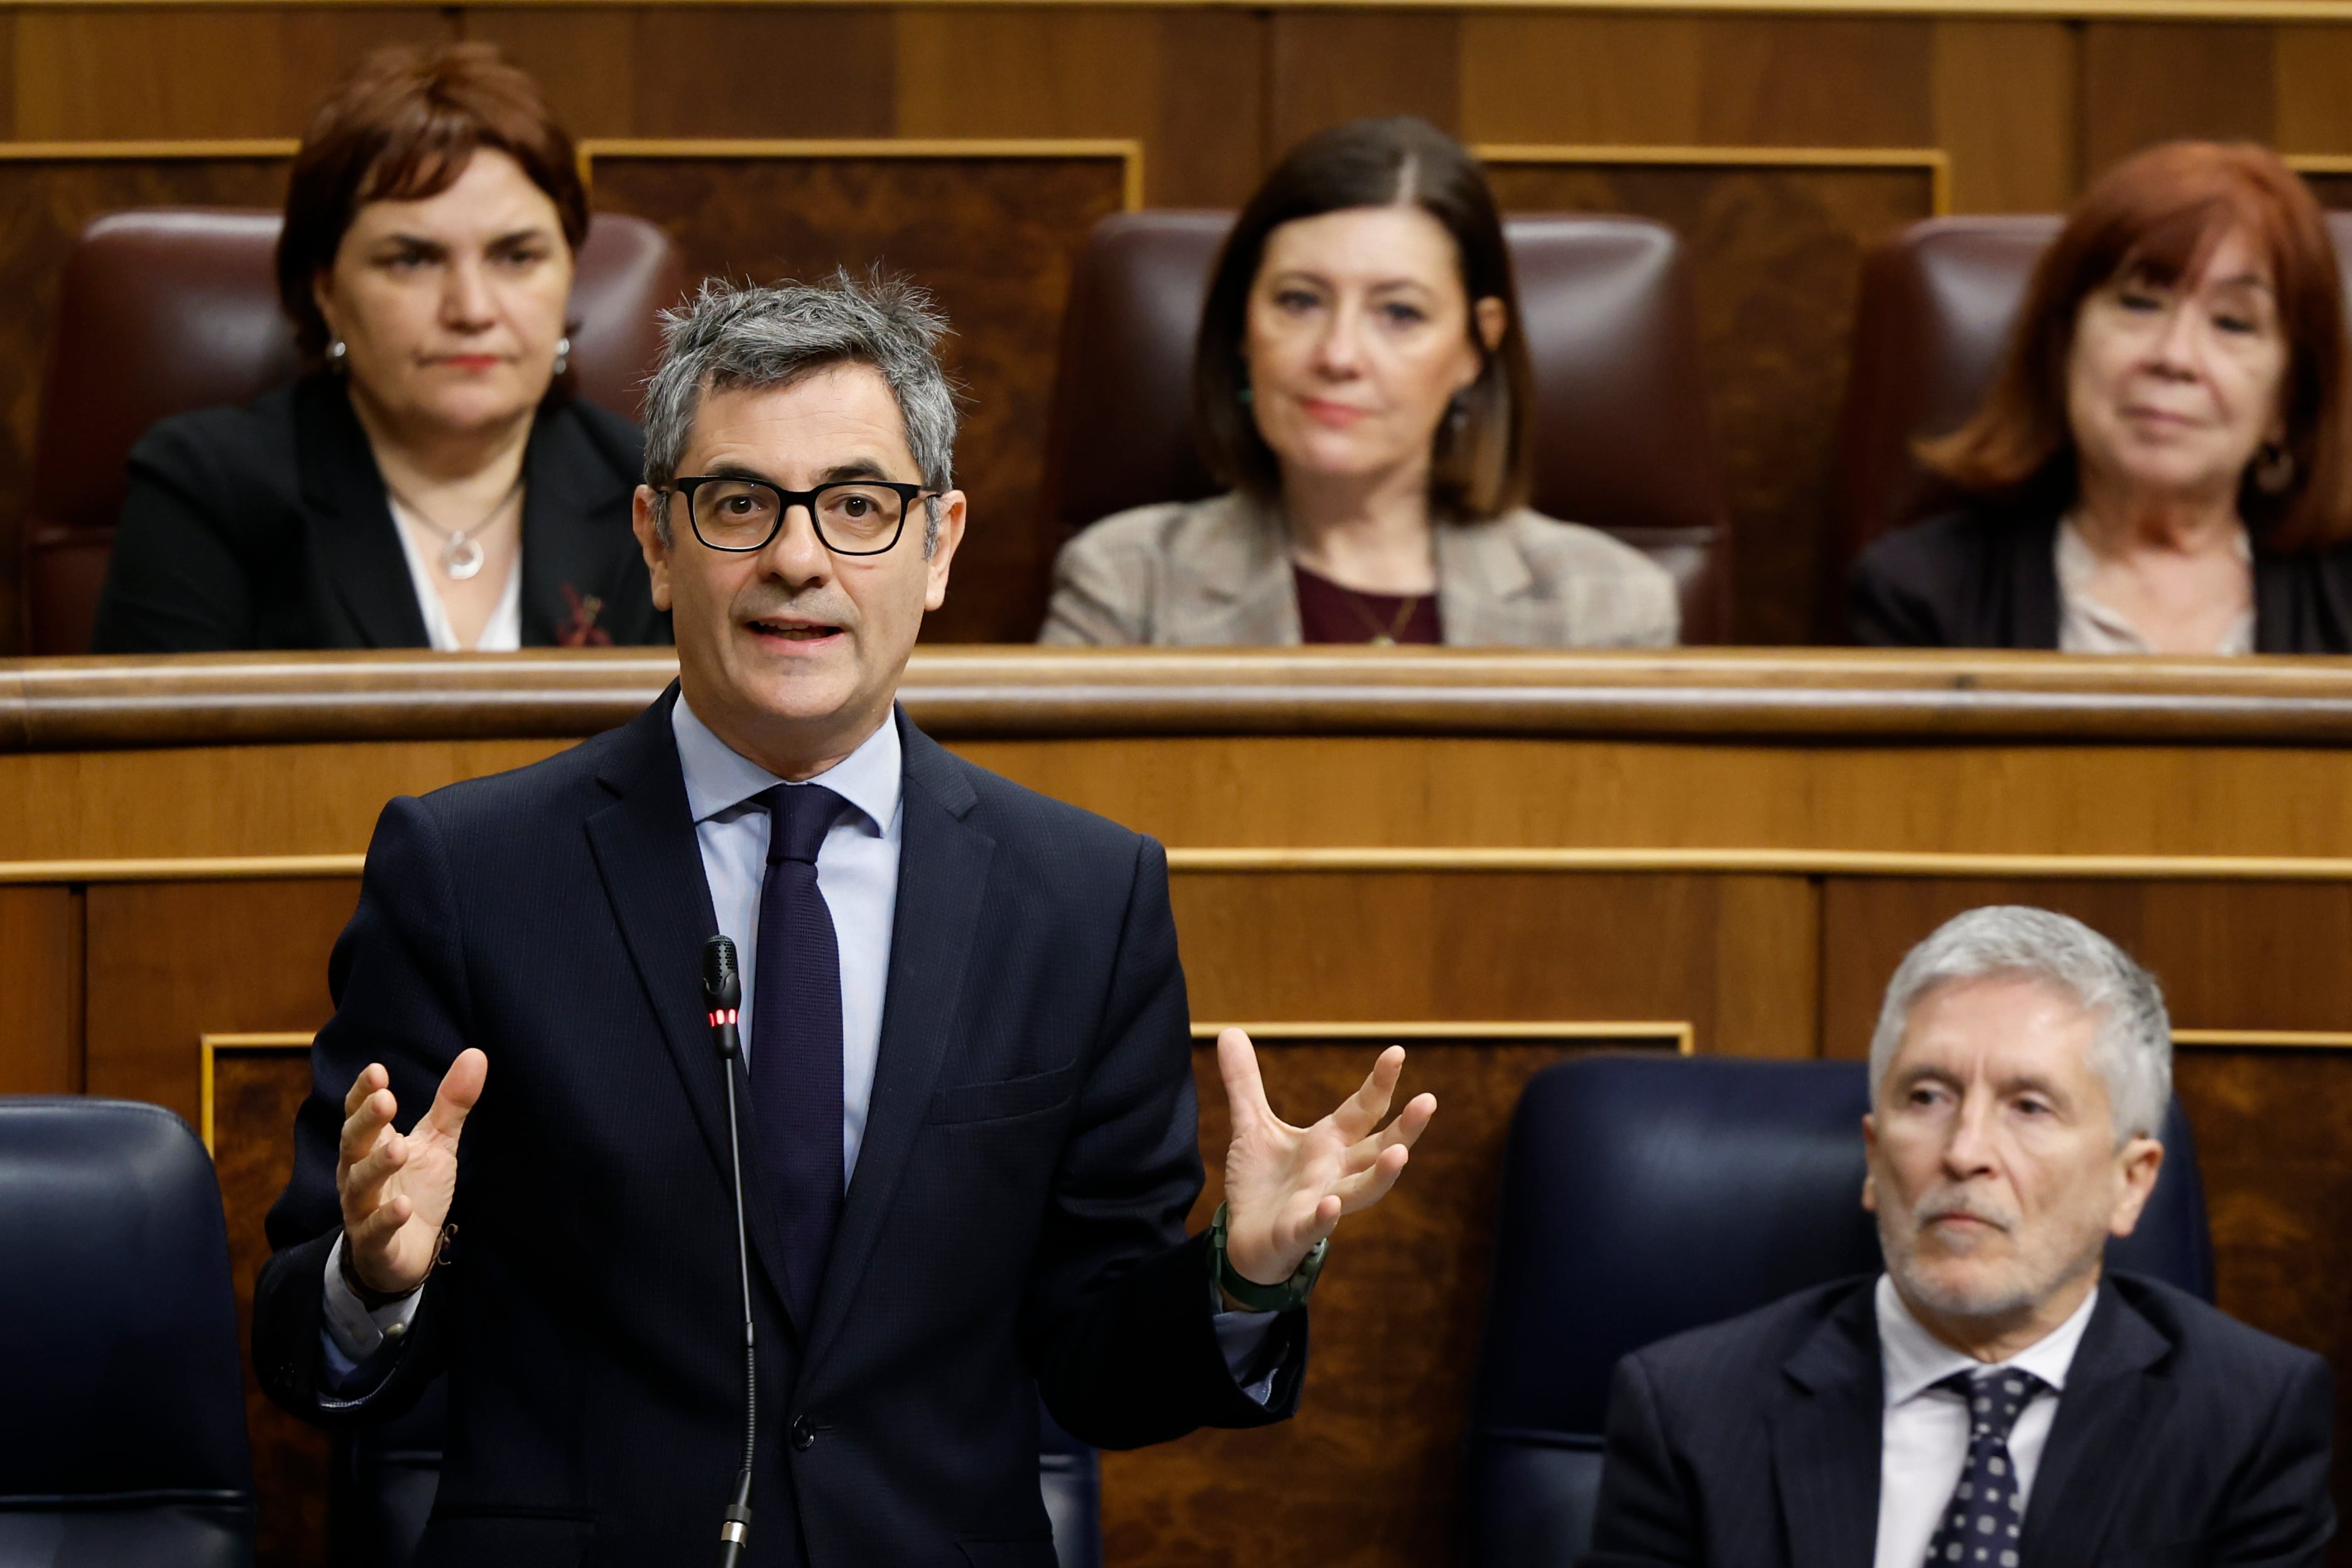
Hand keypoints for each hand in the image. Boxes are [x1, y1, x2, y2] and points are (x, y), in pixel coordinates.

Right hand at [336, 1049, 485, 1296]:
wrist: (406, 1254)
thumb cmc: (415, 1188)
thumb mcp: (437, 1143)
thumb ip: (451, 1103)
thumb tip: (476, 1054)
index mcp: (370, 1145)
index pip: (359, 1114)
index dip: (363, 1094)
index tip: (376, 1071)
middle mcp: (357, 1173)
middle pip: (353, 1143)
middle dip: (366, 1121)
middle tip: (385, 1100)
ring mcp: (362, 1209)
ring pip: (360, 1185)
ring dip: (377, 1165)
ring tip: (398, 1147)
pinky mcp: (374, 1243)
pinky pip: (375, 1229)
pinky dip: (388, 1218)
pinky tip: (403, 1206)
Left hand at [1215, 1030, 1434, 1288]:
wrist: (1243, 1239)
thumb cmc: (1262, 1183)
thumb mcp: (1252, 1126)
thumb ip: (1245, 1083)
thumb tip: (1231, 1031)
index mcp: (1328, 1143)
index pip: (1362, 1110)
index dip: (1380, 1083)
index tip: (1397, 1052)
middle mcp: (1334, 1172)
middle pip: (1378, 1149)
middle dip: (1405, 1128)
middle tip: (1428, 1101)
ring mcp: (1320, 1203)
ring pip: (1362, 1191)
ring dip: (1382, 1175)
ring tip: (1401, 1154)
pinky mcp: (1297, 1232)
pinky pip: (1315, 1226)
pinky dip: (1325, 1217)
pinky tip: (1331, 1206)